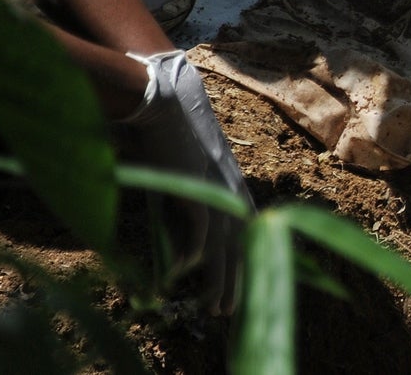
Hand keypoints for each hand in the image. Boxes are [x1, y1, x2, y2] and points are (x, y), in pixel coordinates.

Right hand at [123, 50, 252, 311]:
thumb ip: (191, 189)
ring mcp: (214, 183)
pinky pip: (200, 224)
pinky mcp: (194, 183)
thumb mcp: (187, 163)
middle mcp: (230, 183)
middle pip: (241, 239)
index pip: (247, 224)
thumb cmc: (170, 130)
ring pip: (225, 240)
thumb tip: (185, 218)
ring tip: (215, 306)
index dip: (244, 254)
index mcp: (231, 178)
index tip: (241, 280)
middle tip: (230, 309)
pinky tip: (187, 271)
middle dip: (237, 276)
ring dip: (220, 275)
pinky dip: (195, 249)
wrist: (163, 101)